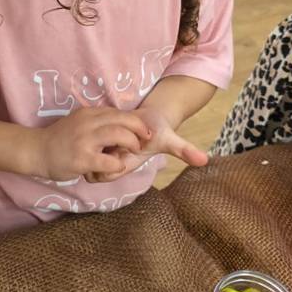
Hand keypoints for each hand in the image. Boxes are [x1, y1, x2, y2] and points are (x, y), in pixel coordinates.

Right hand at [37, 107, 151, 181]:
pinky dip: (117, 165)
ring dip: (132, 143)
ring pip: (118, 135)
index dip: (134, 120)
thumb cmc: (59, 139)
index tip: (142, 130)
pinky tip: (117, 166)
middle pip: (123, 119)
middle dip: (139, 128)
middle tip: (146, 139)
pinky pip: (108, 162)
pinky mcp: (81, 159)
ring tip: (134, 151)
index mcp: (88, 114)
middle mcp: (88, 123)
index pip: (118, 112)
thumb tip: (115, 125)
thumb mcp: (78, 123)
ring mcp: (84, 141)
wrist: (35, 151)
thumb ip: (95, 122)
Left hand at [85, 106, 208, 182]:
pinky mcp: (98, 139)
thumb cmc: (160, 129)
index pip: (106, 174)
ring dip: (94, 143)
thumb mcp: (171, 140)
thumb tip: (205, 161)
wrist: (150, 116)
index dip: (111, 162)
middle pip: (92, 167)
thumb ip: (185, 151)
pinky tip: (102, 127)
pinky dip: (92, 132)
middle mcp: (111, 161)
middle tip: (113, 141)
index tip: (123, 150)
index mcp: (123, 164)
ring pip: (87, 154)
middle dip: (100, 153)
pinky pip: (86, 139)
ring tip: (108, 134)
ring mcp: (103, 151)